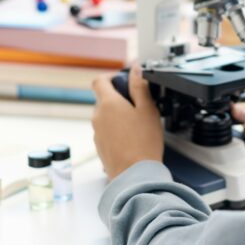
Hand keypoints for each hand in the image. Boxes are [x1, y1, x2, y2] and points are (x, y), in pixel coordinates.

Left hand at [91, 64, 163, 179]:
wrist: (135, 175)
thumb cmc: (143, 144)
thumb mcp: (148, 109)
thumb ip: (140, 86)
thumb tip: (136, 69)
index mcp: (108, 104)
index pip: (99, 80)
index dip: (111, 77)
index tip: (124, 81)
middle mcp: (98, 117)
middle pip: (104, 98)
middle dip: (120, 98)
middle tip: (139, 106)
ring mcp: (97, 132)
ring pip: (106, 116)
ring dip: (119, 116)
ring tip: (138, 126)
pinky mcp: (100, 146)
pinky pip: (107, 131)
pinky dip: (117, 130)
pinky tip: (133, 139)